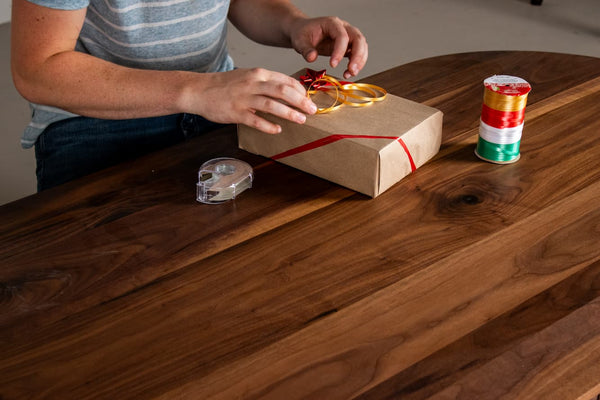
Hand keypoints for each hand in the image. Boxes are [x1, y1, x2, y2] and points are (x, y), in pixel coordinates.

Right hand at [192, 68, 316, 133]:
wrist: (199, 90)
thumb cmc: (225, 85)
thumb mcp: (247, 77)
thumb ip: (265, 83)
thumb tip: (286, 93)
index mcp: (258, 74)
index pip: (285, 80)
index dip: (300, 90)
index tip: (308, 99)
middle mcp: (253, 84)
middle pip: (283, 91)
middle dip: (301, 101)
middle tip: (312, 110)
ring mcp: (244, 98)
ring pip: (272, 105)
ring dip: (289, 113)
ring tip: (301, 120)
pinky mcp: (236, 112)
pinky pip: (256, 120)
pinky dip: (269, 126)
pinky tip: (278, 130)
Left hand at [289, 16, 367, 78]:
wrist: (303, 32)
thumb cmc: (302, 33)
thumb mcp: (299, 40)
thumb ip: (305, 49)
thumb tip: (312, 58)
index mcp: (332, 23)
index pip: (342, 36)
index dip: (340, 50)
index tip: (333, 65)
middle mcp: (343, 28)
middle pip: (358, 39)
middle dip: (357, 56)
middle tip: (351, 70)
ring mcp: (348, 36)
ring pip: (362, 46)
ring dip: (359, 61)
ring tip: (350, 74)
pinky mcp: (348, 46)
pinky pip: (358, 53)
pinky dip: (356, 64)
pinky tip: (348, 73)